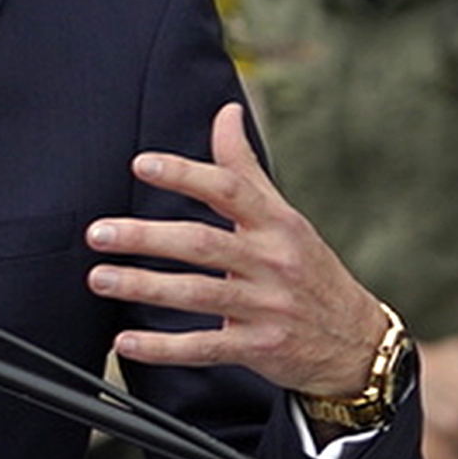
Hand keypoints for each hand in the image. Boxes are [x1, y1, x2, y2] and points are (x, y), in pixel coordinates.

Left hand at [85, 103, 387, 396]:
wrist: (358, 344)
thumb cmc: (309, 269)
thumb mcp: (285, 216)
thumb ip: (245, 167)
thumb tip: (226, 111)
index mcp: (276, 224)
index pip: (229, 189)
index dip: (185, 174)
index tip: (142, 164)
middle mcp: (272, 262)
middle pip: (201, 243)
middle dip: (145, 237)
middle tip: (98, 233)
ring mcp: (267, 306)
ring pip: (197, 294)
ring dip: (143, 287)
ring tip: (100, 278)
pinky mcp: (260, 347)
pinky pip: (205, 346)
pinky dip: (164, 346)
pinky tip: (126, 342)